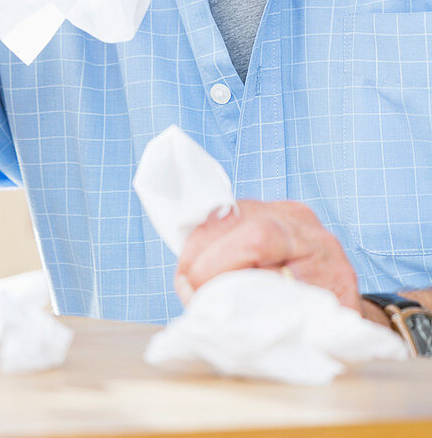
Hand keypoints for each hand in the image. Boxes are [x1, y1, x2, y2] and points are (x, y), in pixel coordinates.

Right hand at [175, 200, 361, 312]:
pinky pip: (218, 221)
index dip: (220, 264)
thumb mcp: (309, 323)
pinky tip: (201, 273)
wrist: (340, 303)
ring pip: (219, 218)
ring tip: (193, 289)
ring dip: (196, 254)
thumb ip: (273, 310)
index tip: (201, 297)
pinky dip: (202, 247)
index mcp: (316, 245)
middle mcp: (296, 219)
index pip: (259, 237)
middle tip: (191, 297)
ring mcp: (275, 209)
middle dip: (200, 261)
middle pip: (231, 222)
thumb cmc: (328, 322)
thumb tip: (226, 309)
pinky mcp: (258, 210)